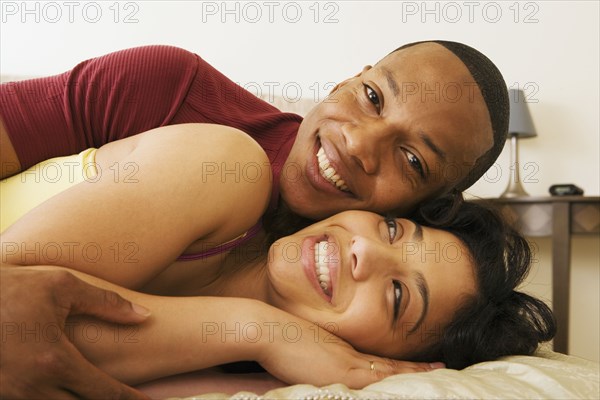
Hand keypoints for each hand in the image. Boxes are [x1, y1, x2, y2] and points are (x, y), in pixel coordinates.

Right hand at [0, 266, 150, 398]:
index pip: (103, 392)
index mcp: (55, 360)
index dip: (129, 399)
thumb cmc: (14, 286)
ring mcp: (12, 392)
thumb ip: (107, 304)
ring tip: (100, 395)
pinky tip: (68, 391)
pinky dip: (55, 399)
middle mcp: (33, 385)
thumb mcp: (62, 286)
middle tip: (128, 399)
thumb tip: (145, 316)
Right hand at [256, 318, 443, 387]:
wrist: (269, 329)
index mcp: (343, 352)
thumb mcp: (305, 350)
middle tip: (441, 366)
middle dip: (415, 368)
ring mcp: (347, 364)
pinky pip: (375, 380)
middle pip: (389, 365)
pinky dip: (393, 381)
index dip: (402, 364)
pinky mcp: (341, 372)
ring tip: (437, 372)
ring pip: (388, 371)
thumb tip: (325, 365)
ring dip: (411, 373)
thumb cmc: (280, 340)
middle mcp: (350, 357)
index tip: (421, 363)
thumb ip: (320, 359)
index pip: (380, 361)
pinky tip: (409, 384)